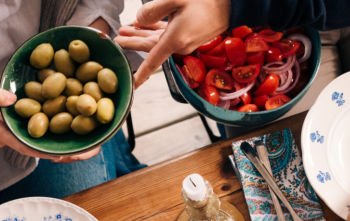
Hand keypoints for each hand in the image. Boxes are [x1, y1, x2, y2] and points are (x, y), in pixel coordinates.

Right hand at [0, 86, 99, 161]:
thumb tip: (14, 98)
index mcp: (0, 135)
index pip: (28, 147)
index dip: (48, 152)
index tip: (68, 156)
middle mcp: (6, 139)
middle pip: (36, 149)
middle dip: (60, 151)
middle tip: (86, 151)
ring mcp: (6, 136)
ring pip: (34, 143)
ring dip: (55, 144)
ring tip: (81, 144)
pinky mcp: (6, 130)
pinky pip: (28, 134)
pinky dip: (44, 134)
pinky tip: (59, 129)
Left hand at [116, 0, 230, 86]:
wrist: (233, 4)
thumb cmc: (206, 1)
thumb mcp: (175, 0)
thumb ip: (153, 10)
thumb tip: (139, 19)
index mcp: (176, 40)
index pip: (153, 60)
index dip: (141, 73)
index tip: (133, 84)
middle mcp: (181, 45)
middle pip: (151, 47)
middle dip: (133, 42)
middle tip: (117, 38)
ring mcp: (186, 41)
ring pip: (158, 39)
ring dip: (141, 34)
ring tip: (125, 29)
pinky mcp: (190, 35)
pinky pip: (168, 35)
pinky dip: (155, 30)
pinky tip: (144, 24)